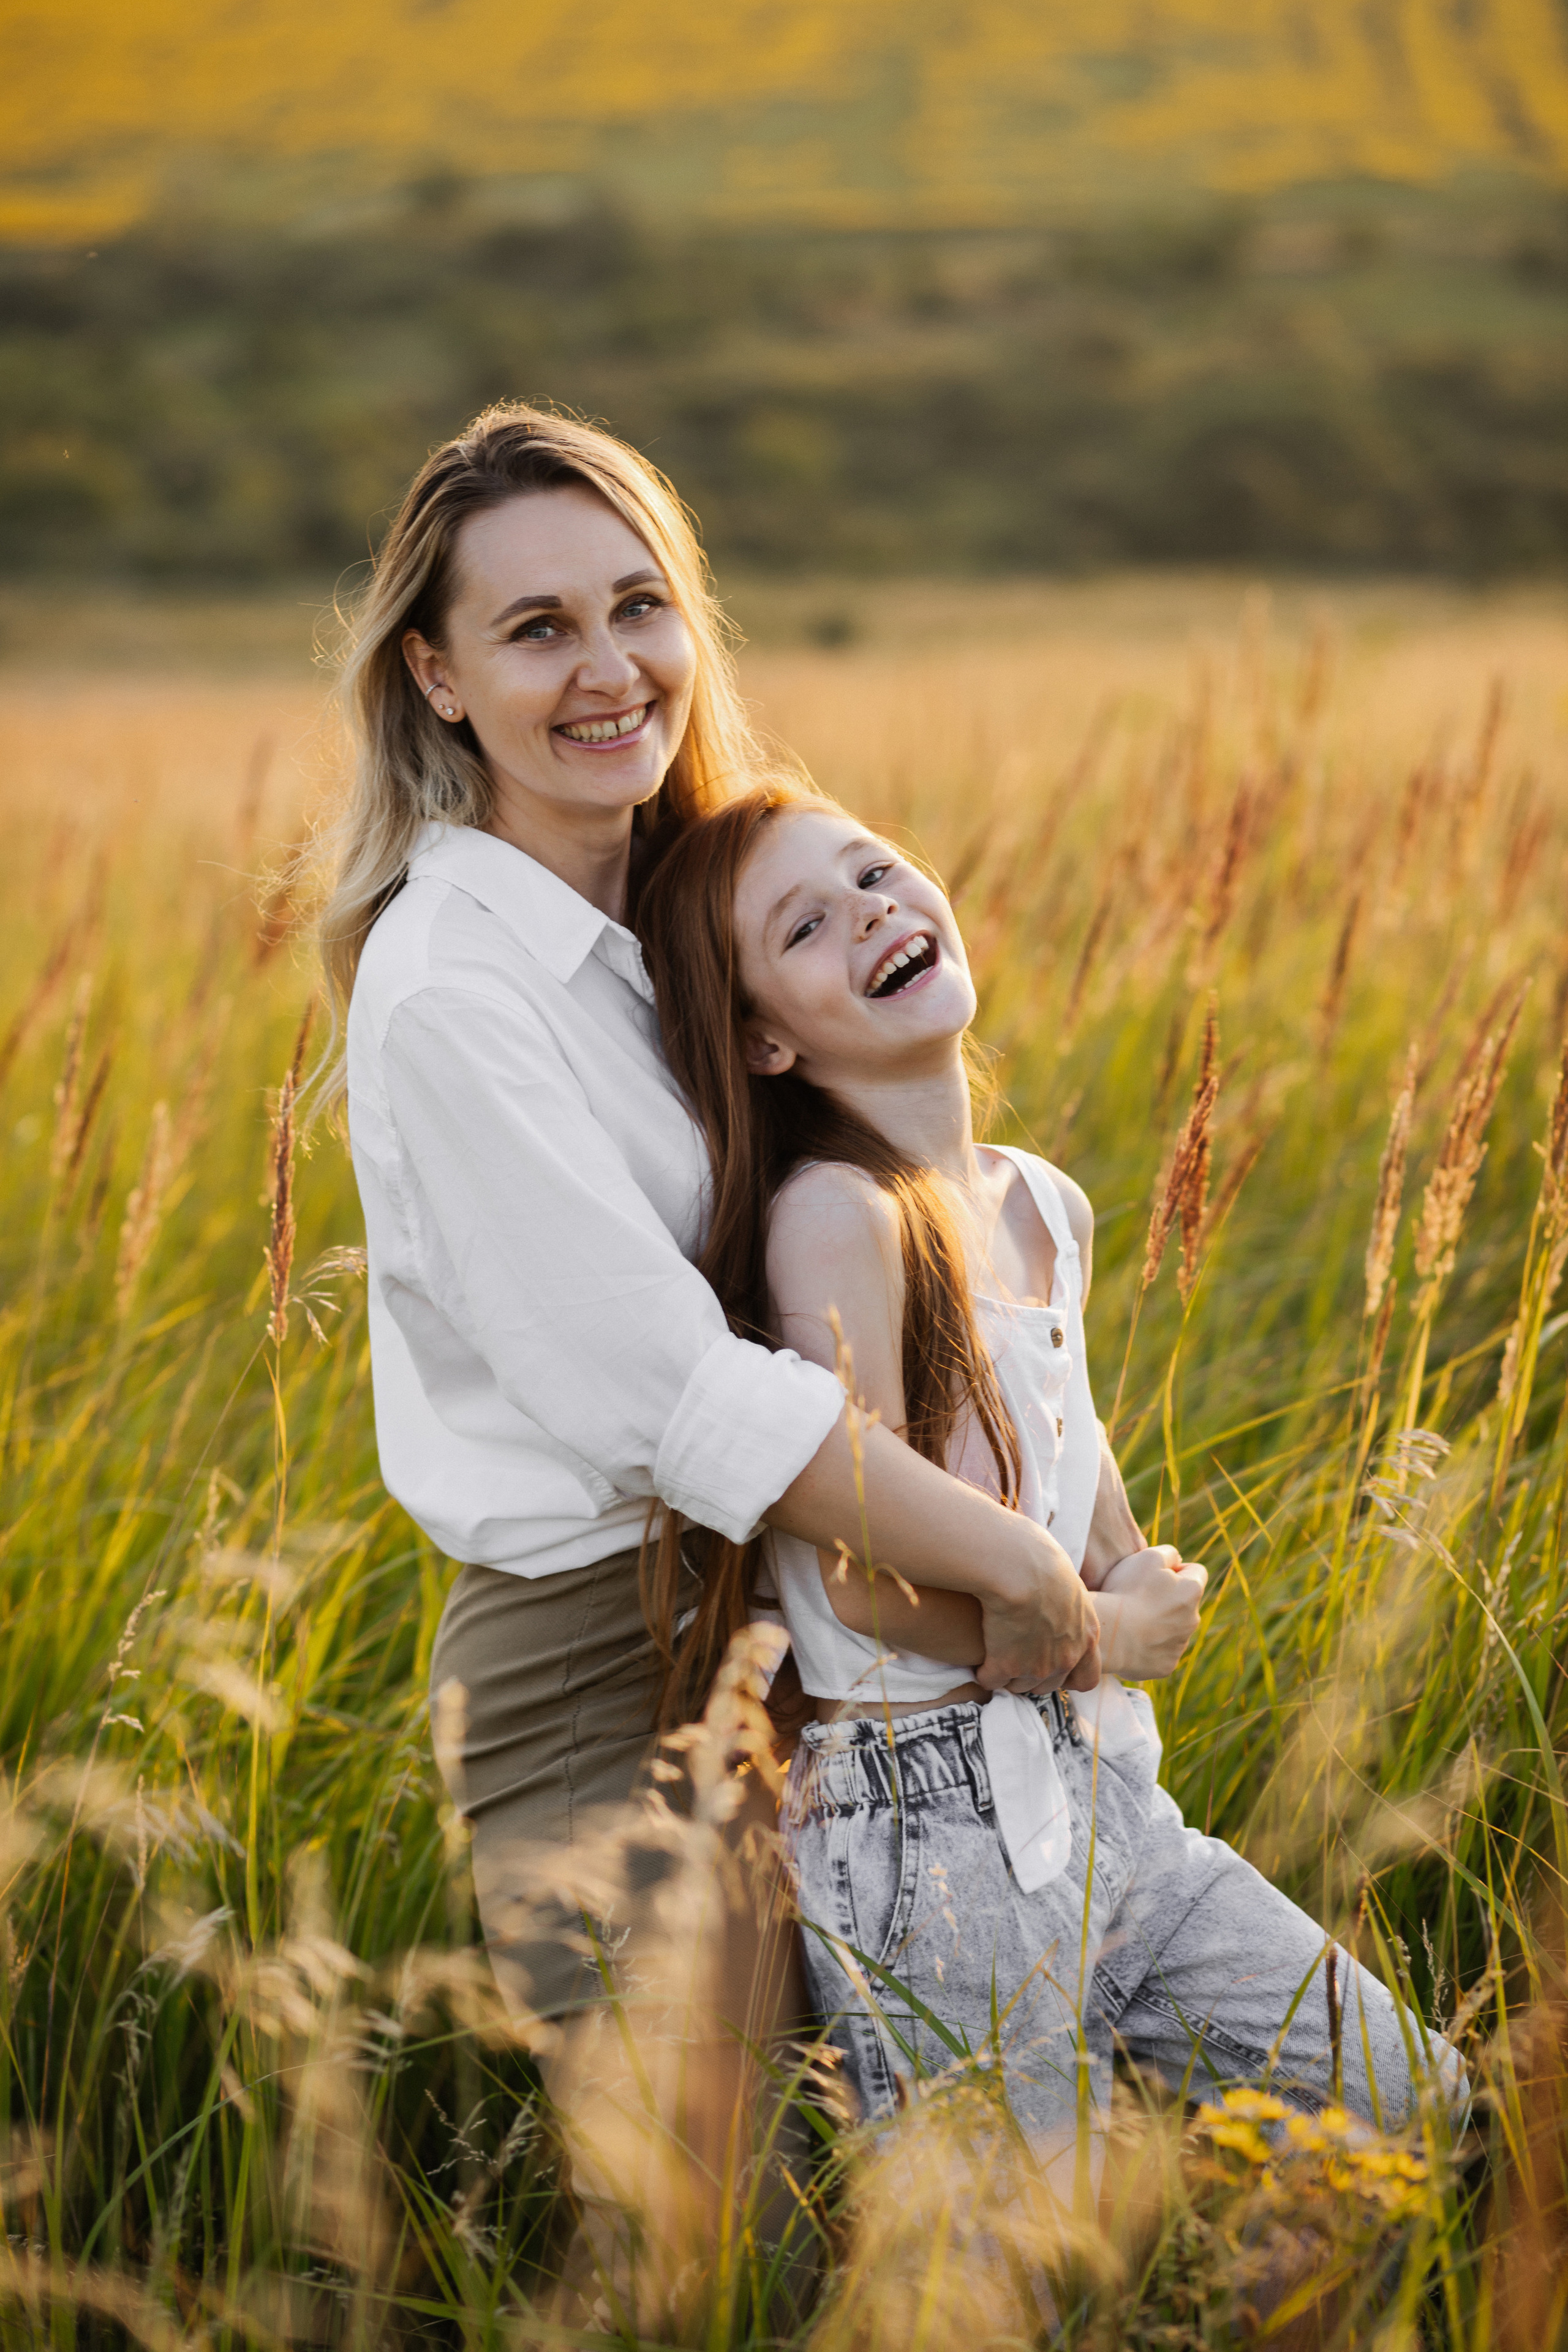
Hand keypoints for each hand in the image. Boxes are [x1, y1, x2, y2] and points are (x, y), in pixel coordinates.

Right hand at [975, 1525, 1100, 1695]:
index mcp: (1087, 1637)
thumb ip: (1068, 1604)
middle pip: (1048, 1686)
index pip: (1087, 1679)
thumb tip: (1057, 1597)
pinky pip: (992, 1681)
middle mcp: (1066, 1658)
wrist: (1017, 1566)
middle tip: (1016, 1656)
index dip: (1069, 1677)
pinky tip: (979, 1659)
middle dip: (1032, 1675)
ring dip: (1007, 1675)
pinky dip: (984, 1672)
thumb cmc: (1041, 1559)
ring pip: (1019, 1686)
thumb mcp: (1068, 1582)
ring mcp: (1037, 1667)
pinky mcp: (1006, 1667)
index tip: (1053, 1665)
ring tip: (995, 1656)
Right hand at [1092, 1546, 1206, 1678]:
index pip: (1196, 1571)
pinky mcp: (1166, 1666)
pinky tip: (1130, 1640)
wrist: (1109, 1634)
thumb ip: (1169, 1553)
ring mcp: (1180, 1645)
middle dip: (1168, 1599)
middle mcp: (1193, 1619)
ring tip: (1131, 1621)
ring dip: (1159, 1623)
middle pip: (1185, 1603)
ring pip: (1173, 1629)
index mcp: (1192, 1591)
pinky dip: (1149, 1646)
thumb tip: (1177, 1560)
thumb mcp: (1148, 1557)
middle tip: (1138, 1597)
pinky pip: (1161, 1652)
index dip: (1176, 1568)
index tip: (1155, 1574)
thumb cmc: (1127, 1591)